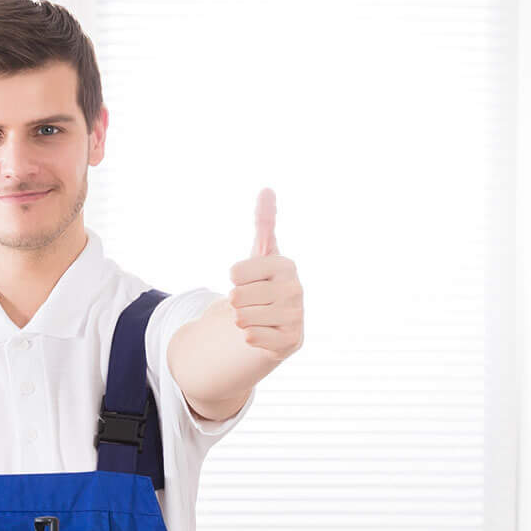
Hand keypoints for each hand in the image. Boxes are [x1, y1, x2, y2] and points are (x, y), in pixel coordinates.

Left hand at [226, 190, 300, 357]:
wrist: (278, 322)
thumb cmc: (265, 284)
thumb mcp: (262, 253)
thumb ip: (264, 221)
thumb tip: (267, 189)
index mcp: (286, 265)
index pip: (235, 273)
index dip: (236, 279)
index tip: (252, 280)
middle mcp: (295, 289)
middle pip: (236, 297)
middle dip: (237, 301)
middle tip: (254, 301)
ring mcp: (295, 316)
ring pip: (242, 318)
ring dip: (243, 319)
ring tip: (259, 315)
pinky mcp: (291, 341)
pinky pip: (250, 338)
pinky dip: (250, 336)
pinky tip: (264, 331)